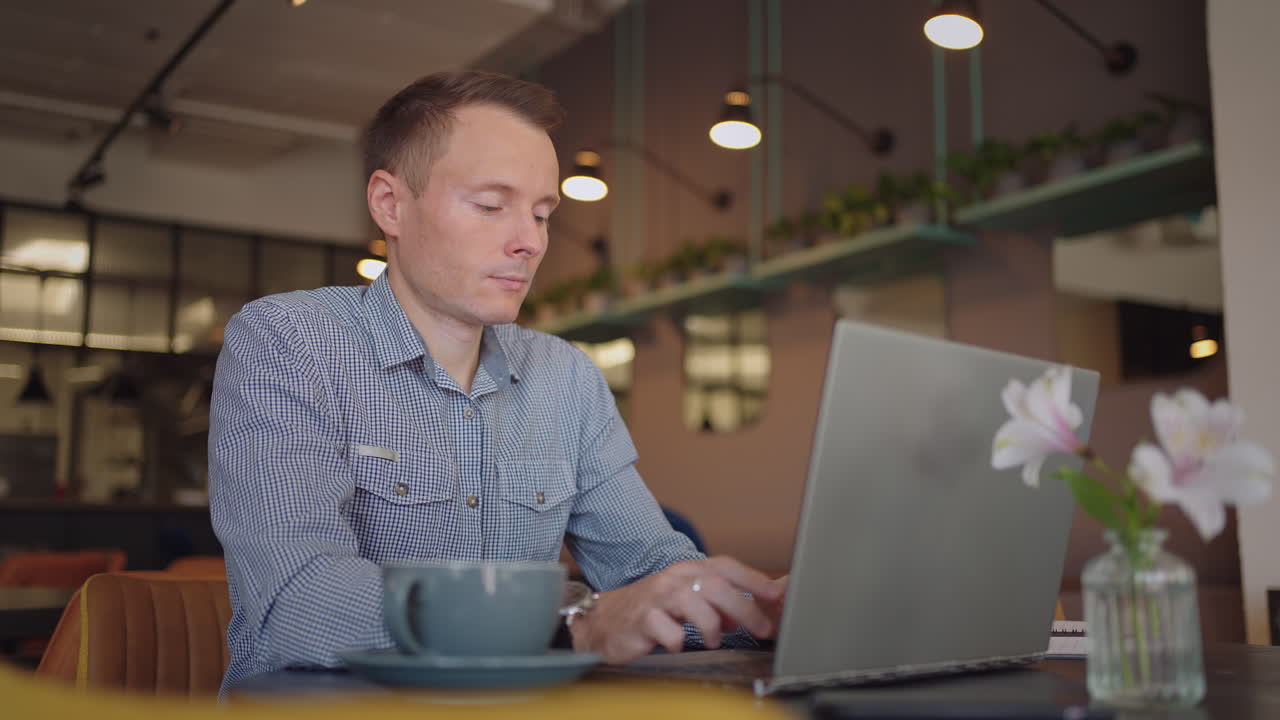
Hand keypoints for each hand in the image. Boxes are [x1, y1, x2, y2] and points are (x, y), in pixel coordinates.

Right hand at [568, 556, 785, 663]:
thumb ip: (719, 604)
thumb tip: (754, 613)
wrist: (602, 622)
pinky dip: (679, 642)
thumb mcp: (687, 601)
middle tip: (763, 630)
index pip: (727, 567)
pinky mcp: (641, 620)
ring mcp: (656, 597)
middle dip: (746, 609)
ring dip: (713, 627)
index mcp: (687, 571)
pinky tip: (678, 645)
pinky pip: (669, 632)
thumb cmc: (650, 611)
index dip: (755, 579)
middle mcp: (674, 579)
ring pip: (697, 604)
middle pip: (718, 585)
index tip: (779, 594)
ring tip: (713, 640)